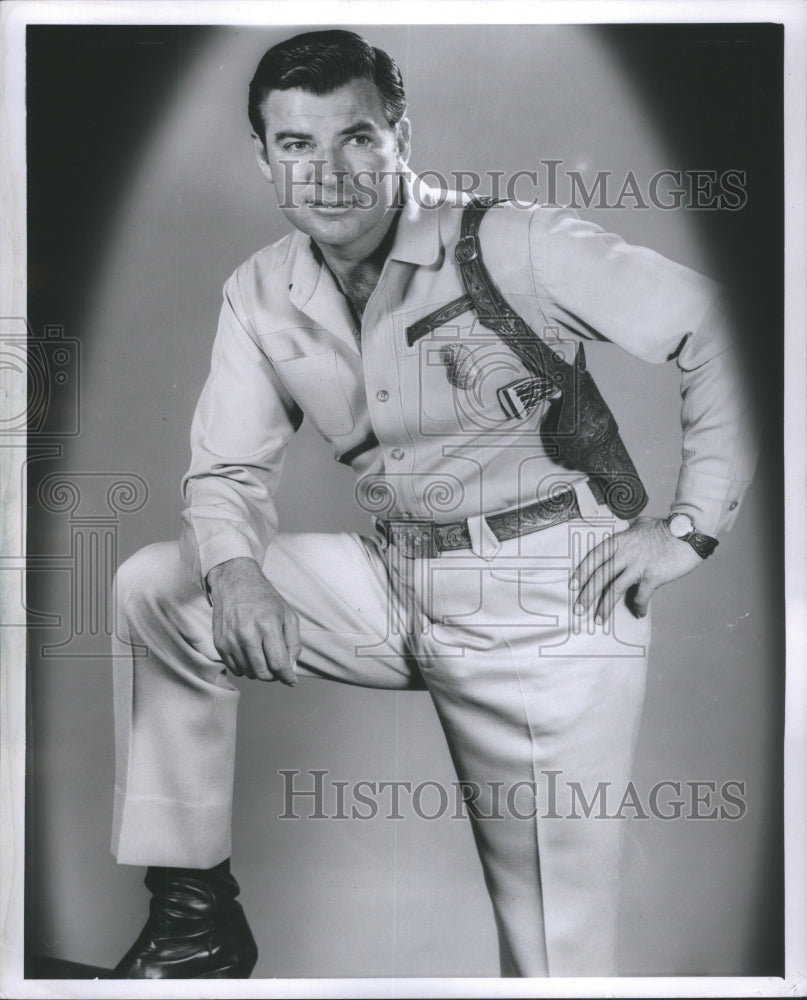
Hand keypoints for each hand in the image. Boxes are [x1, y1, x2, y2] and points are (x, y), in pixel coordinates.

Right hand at [207, 557, 300, 683]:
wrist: (235, 582)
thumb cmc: (265, 599)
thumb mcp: (288, 615)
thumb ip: (294, 643)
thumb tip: (290, 668)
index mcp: (268, 626)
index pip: (278, 664)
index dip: (287, 677)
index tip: (292, 681)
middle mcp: (248, 634)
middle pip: (263, 673)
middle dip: (274, 676)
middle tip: (278, 668)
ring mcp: (231, 640)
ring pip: (249, 673)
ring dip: (260, 671)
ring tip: (264, 656)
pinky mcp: (220, 643)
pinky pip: (235, 669)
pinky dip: (246, 668)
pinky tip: (251, 655)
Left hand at [569, 516, 703, 622]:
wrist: (688, 532)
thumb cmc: (666, 528)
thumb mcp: (642, 524)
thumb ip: (631, 529)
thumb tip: (628, 528)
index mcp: (619, 541)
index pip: (594, 557)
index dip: (582, 572)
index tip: (573, 585)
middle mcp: (625, 554)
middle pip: (600, 576)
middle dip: (587, 594)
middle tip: (578, 609)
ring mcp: (638, 566)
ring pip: (614, 588)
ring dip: (605, 606)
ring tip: (598, 619)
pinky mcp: (653, 576)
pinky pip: (641, 596)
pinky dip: (638, 606)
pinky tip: (638, 614)